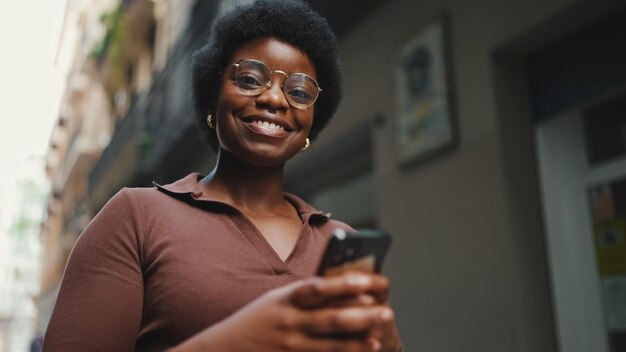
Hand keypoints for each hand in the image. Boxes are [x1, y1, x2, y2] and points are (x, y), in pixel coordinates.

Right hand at [171, 273, 393, 351]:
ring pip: (331, 345)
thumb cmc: (257, 321)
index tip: (367, 281)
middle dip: (361, 315)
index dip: (343, 285)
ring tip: (381, 334)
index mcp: (284, 299)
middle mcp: (288, 322)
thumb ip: (303, 296)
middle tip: (387, 311)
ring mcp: (290, 346)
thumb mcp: (275, 301)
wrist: (224, 350)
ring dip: (359, 341)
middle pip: (330, 319)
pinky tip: (364, 351)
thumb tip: (341, 287)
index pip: (317, 289)